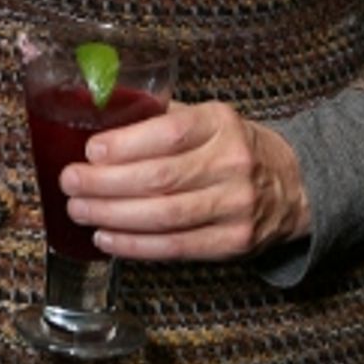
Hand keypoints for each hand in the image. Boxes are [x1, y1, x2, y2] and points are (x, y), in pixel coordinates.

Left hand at [59, 99, 310, 262]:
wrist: (293, 184)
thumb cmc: (233, 146)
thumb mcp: (207, 117)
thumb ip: (160, 117)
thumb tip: (98, 116)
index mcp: (220, 123)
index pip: (169, 133)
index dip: (125, 145)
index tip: (90, 150)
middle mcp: (231, 163)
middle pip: (160, 179)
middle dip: (105, 183)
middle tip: (70, 182)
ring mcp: (235, 206)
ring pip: (164, 217)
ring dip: (113, 216)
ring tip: (78, 210)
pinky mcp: (233, 243)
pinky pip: (175, 247)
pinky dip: (135, 245)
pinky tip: (106, 237)